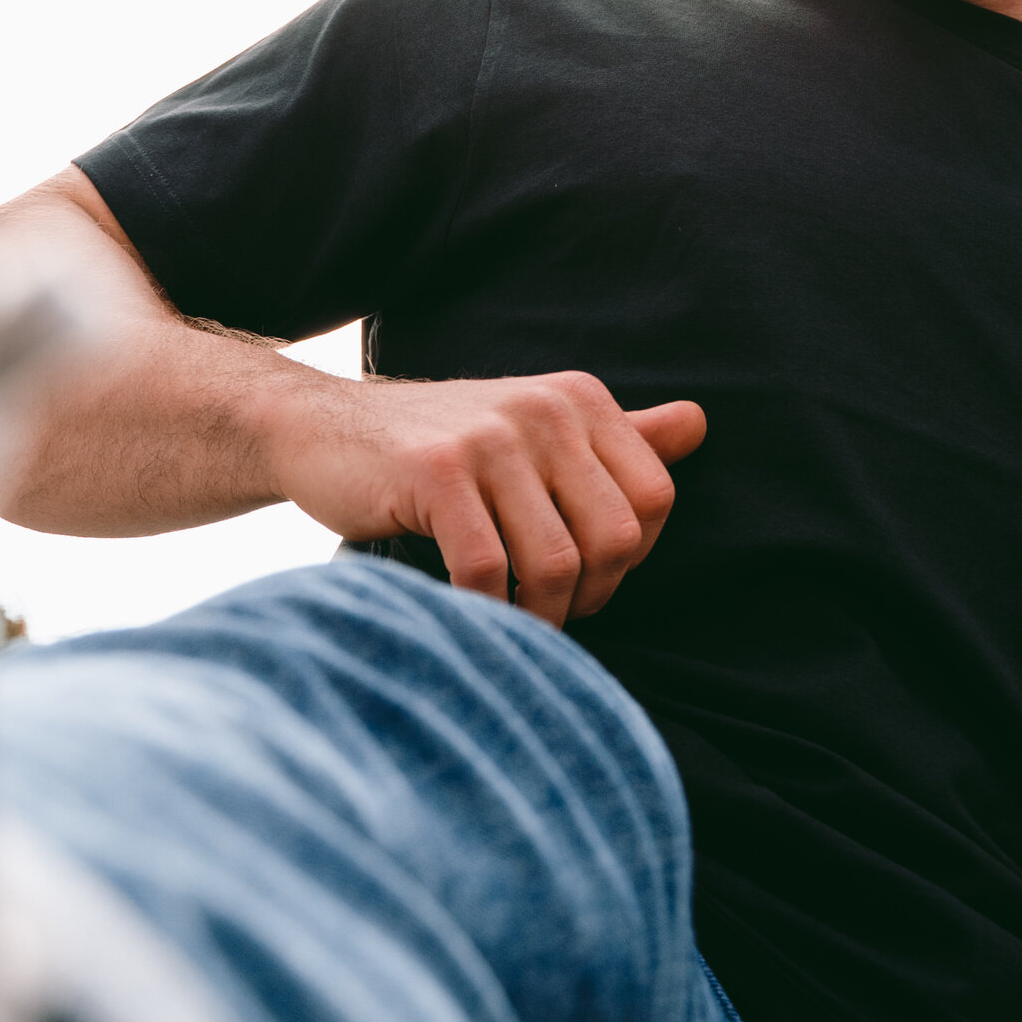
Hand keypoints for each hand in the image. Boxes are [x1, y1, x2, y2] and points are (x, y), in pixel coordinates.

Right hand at [273, 370, 706, 626]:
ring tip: (513, 621)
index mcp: (579, 399)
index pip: (655, 499)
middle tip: (550, 612)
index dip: (629, 558)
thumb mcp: (532, 430)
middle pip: (616, 538)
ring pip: (558, 563)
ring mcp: (491, 438)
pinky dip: (486, 610)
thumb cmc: (439, 449)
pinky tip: (468, 611)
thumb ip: (615, 437)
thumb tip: (699, 423)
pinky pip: (488, 569)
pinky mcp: (436, 472)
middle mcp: (545, 409)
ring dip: (541, 616)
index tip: (586, 579)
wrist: (321, 431)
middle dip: (590, 595)